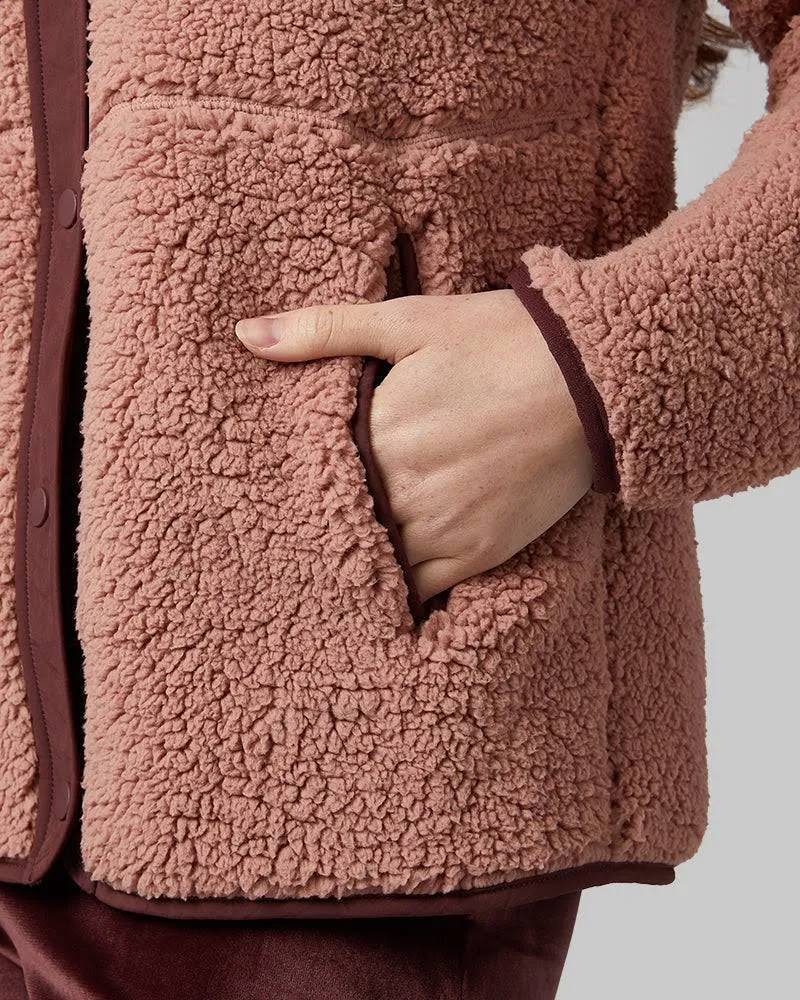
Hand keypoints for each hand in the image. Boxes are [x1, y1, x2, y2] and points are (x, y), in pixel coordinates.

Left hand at [235, 290, 592, 601]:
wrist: (592, 377)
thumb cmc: (499, 340)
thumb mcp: (408, 319)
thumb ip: (324, 330)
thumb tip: (247, 334)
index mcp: (378, 434)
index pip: (317, 479)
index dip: (303, 486)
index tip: (289, 490)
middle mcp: (404, 490)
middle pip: (344, 526)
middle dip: (328, 526)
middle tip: (302, 534)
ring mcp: (443, 528)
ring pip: (378, 565)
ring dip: (361, 561)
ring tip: (345, 557)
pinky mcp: (479, 552)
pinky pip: (423, 588)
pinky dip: (401, 588)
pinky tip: (388, 582)